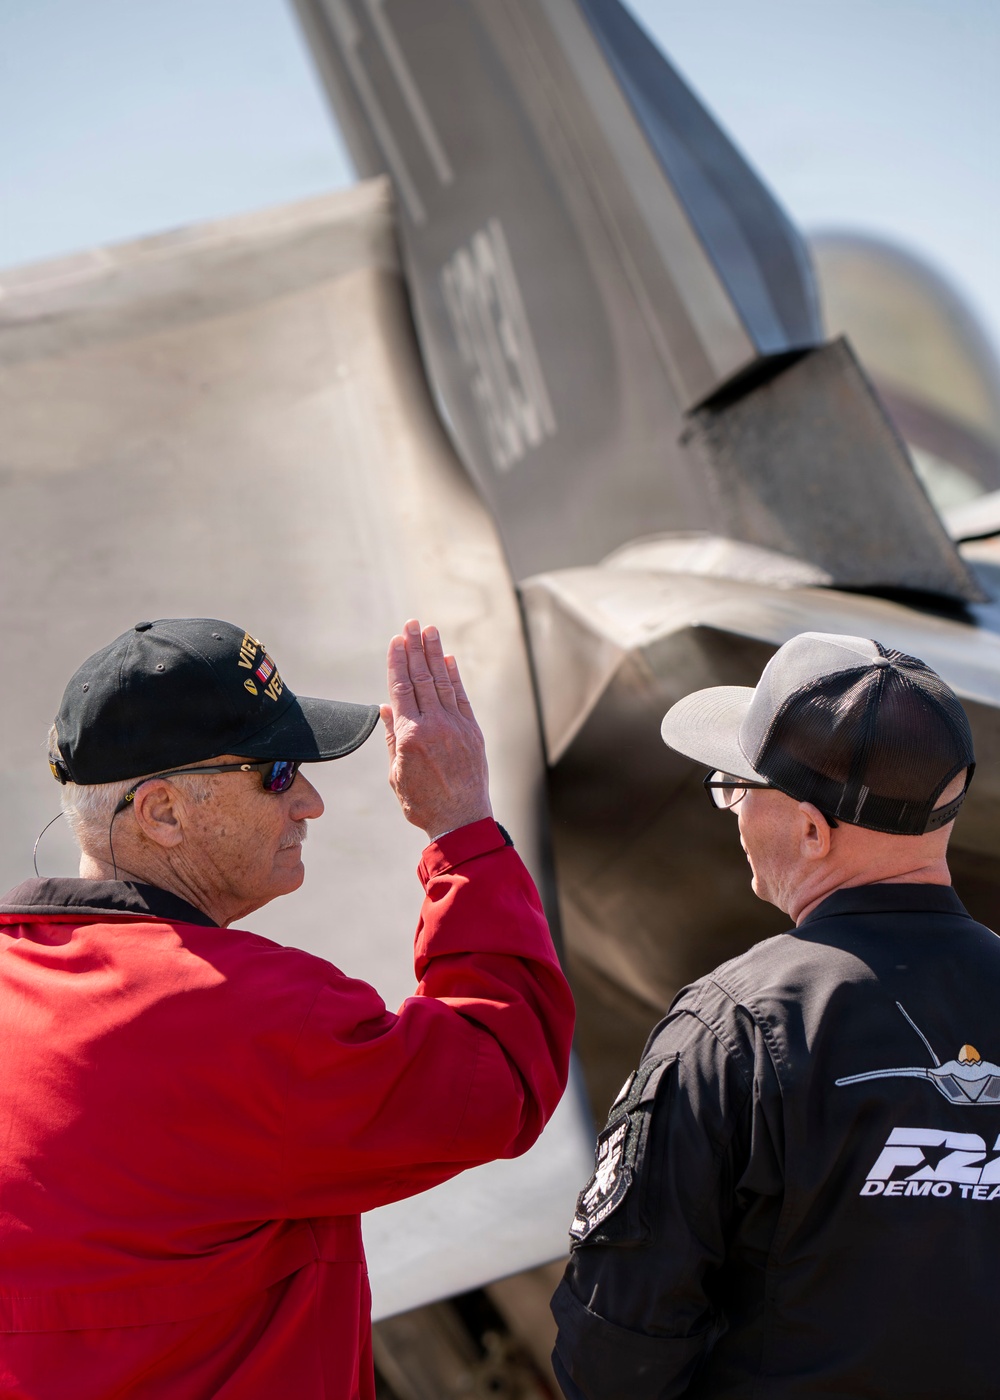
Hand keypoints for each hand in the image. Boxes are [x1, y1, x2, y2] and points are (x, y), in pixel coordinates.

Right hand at [381, 620, 492, 840]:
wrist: (462, 821)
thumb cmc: (423, 803)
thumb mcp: (396, 773)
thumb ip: (390, 737)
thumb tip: (385, 707)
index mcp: (409, 736)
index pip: (400, 688)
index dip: (397, 661)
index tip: (395, 640)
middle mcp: (434, 725)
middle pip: (421, 677)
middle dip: (415, 647)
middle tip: (411, 623)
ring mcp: (456, 726)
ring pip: (442, 681)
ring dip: (435, 653)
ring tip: (430, 630)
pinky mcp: (473, 732)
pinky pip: (461, 697)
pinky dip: (454, 676)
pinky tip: (448, 659)